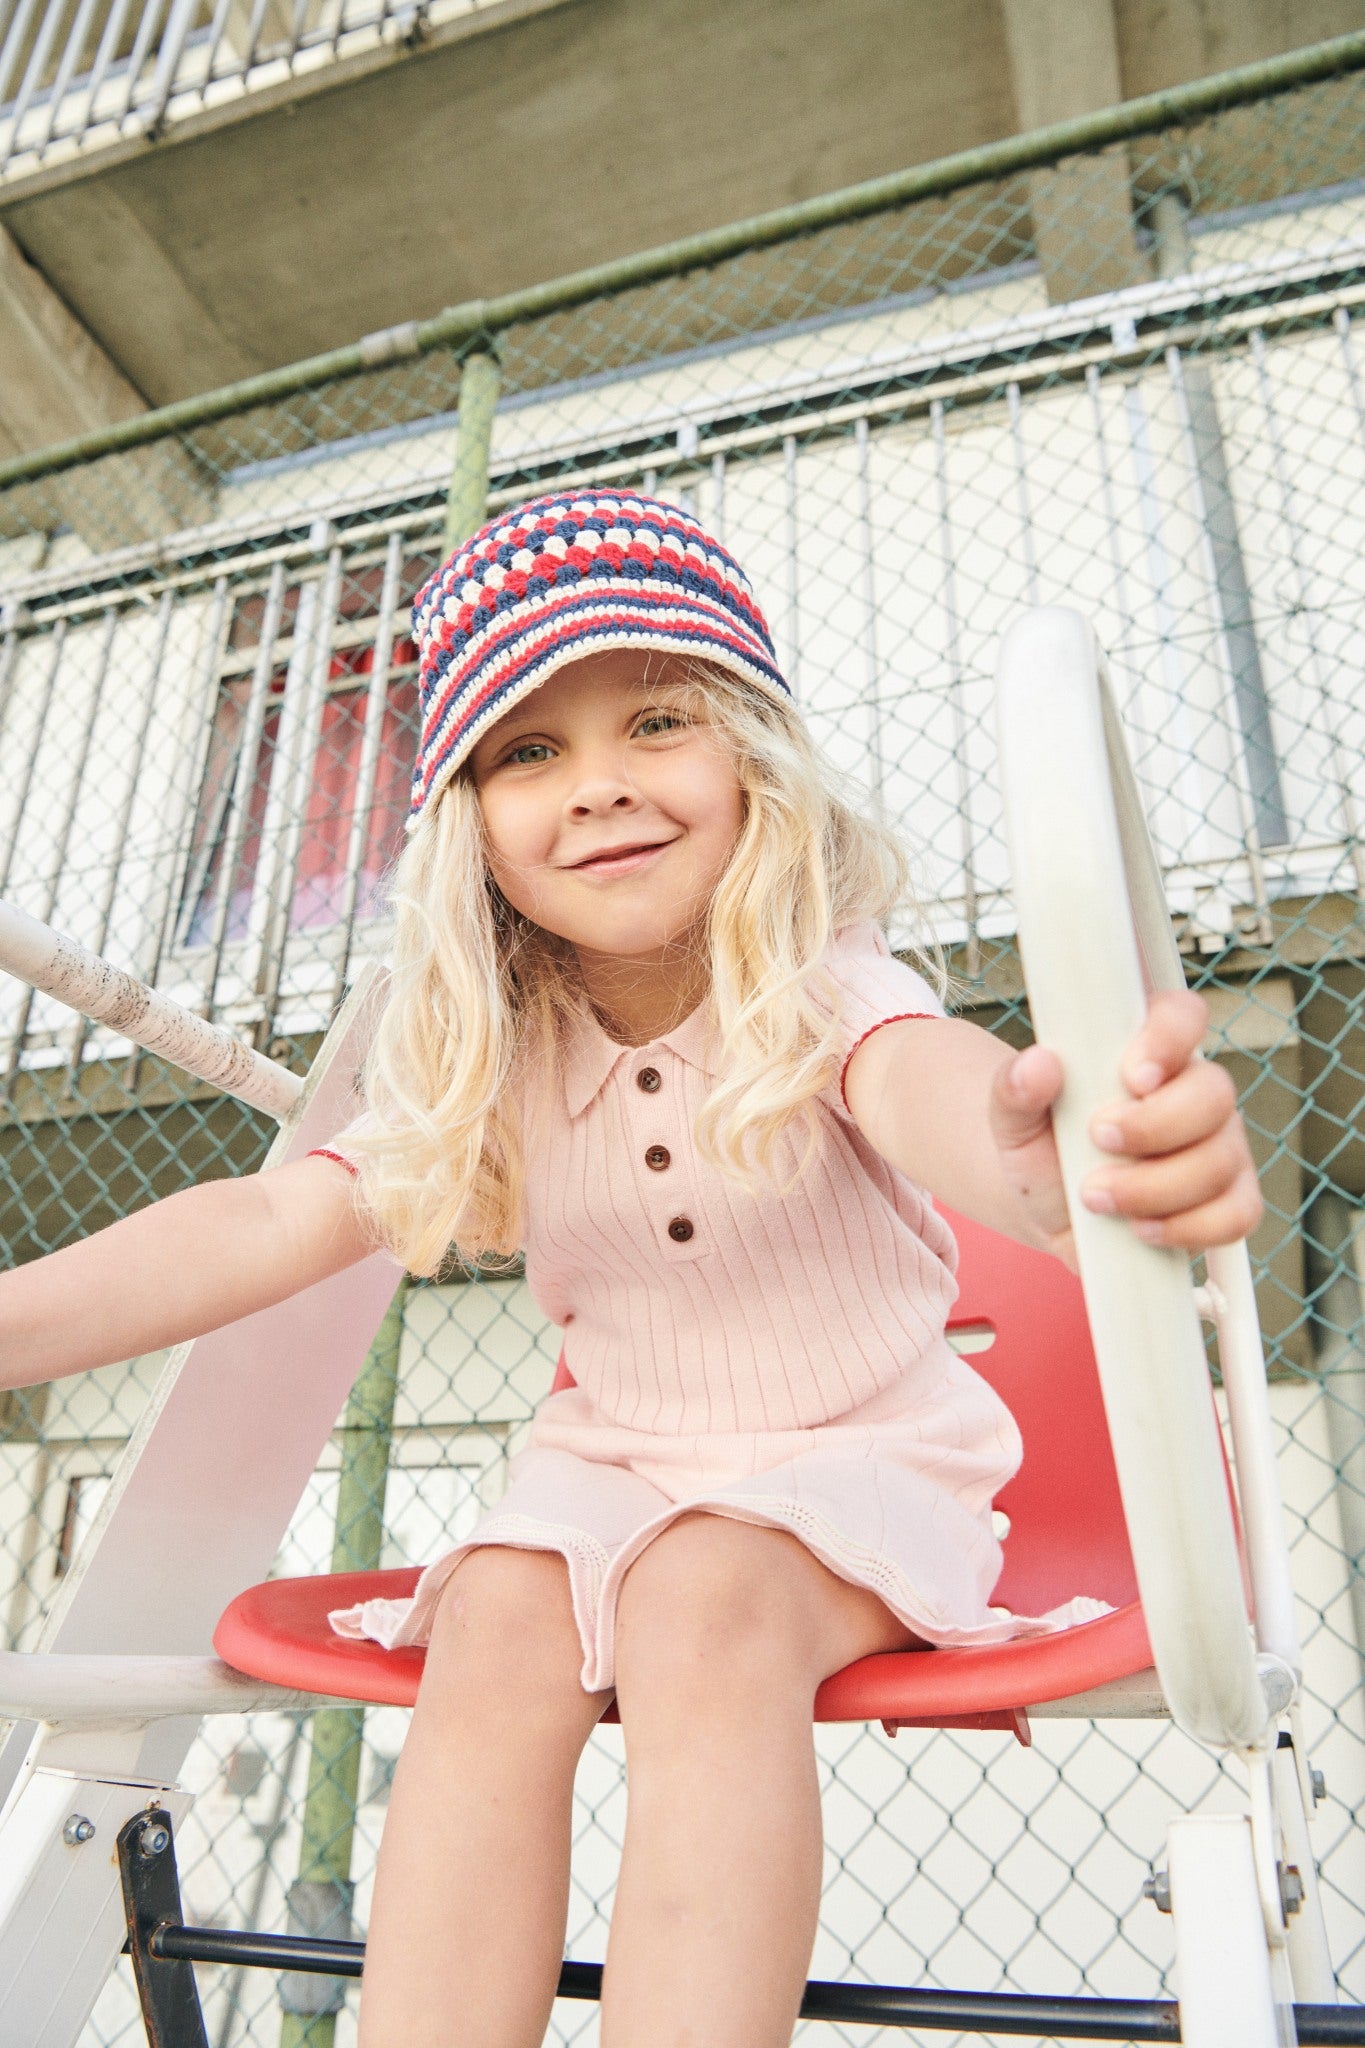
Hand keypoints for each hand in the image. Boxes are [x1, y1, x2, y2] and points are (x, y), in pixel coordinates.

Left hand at [988, 988, 1262, 1264]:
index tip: (1131, 1076)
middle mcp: (1196, 1094)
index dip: (1169, 1037)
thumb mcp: (1015, 1120)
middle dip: (1155, 1126)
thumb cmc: (1045, 1150)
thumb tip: (1037, 1065)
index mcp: (1149, 1052)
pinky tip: (1140, 1228)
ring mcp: (1221, 1149)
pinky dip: (1186, 1228)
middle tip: (1098, 1141)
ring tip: (1096, 1196)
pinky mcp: (1230, 1202)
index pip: (1182, 1014)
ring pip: (1219, 1162)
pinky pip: (1237, 1215)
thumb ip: (1016, 1089)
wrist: (1056, 1211)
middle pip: (1214, 1094)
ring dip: (1154, 1187)